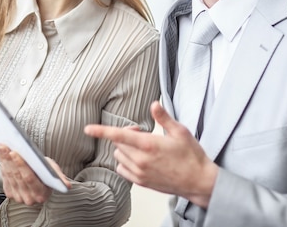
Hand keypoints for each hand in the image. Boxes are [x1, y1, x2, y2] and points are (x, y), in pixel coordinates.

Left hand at [0, 144, 70, 204]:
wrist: (39, 180)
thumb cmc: (47, 174)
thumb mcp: (54, 171)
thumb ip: (59, 178)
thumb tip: (68, 186)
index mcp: (42, 194)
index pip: (29, 178)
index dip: (21, 165)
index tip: (14, 153)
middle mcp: (30, 198)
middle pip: (17, 176)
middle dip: (9, 160)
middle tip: (4, 146)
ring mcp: (19, 197)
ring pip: (9, 176)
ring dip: (4, 160)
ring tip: (2, 147)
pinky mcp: (11, 194)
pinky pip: (5, 178)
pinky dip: (2, 165)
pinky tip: (2, 155)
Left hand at [84, 101, 217, 208]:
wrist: (198, 181)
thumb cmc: (192, 156)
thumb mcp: (180, 131)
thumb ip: (163, 117)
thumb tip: (154, 104)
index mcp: (148, 145)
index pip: (118, 135)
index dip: (101, 131)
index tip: (88, 128)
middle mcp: (141, 160)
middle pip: (118, 143)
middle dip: (125, 134)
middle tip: (141, 131)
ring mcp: (140, 173)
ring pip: (119, 156)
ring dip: (124, 148)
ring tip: (142, 146)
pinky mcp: (141, 182)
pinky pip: (122, 169)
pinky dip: (125, 161)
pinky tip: (138, 158)